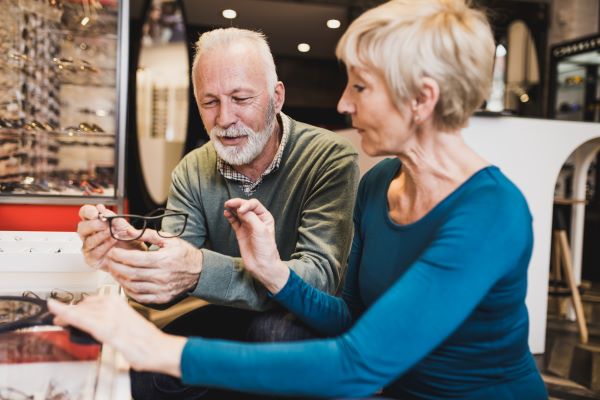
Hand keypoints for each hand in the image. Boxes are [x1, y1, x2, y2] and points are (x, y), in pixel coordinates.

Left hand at [48, 295, 185, 375]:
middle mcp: (113, 305)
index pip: (92, 300)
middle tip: (61, 316)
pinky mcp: (104, 328)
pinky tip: (56, 311)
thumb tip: (101, 324)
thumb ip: (114, 320)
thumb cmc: (147, 340)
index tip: (68, 305)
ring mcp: (108, 315)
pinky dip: (65, 313)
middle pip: (84, 305)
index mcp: (120, 302)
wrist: (159, 348)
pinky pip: (80, 318)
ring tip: (57, 318)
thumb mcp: (129, 324)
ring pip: (79, 311)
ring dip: (65, 314)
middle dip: (71, 311)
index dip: (78, 305)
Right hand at [77, 204, 143, 270]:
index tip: (96, 213)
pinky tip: (113, 240)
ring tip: (114, 232)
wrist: (137, 257)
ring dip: (102, 235)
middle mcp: (89, 235)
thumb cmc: (129, 242)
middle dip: (94, 224)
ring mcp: (90, 248)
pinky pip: (95, 252)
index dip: (88, 211)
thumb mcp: (126, 227)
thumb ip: (114, 219)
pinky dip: (105, 245)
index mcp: (95, 223)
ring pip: (88, 240)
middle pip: (82, 227)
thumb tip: (102, 209)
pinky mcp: (93, 260)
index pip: (85, 213)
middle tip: (106, 224)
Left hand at [105, 230, 202, 303]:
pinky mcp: (162, 298)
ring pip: (133, 286)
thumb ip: (148, 234)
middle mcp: (162, 276)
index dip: (119, 256)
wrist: (200, 272)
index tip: (112, 252)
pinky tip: (125, 283)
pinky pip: (140, 297)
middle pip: (130, 273)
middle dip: (116, 266)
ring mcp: (161, 289)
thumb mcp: (169, 239)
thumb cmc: (184, 254)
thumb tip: (128, 231)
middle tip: (110, 261)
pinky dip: (129, 291)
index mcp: (163, 260)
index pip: (134, 259)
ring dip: (120, 279)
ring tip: (115, 271)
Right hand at [224, 198, 288, 293]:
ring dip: (232, 208)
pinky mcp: (241, 232)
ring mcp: (248, 226)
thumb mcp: (260, 230)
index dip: (246, 204)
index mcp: (265, 217)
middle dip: (237, 203)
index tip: (240, 210)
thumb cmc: (266, 248)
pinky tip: (226, 213)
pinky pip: (234, 221)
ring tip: (227, 205)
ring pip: (238, 213)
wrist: (262, 265)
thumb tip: (240, 208)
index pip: (254, 204)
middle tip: (229, 203)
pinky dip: (230, 217)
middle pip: (245, 206)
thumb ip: (251, 217)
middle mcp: (256, 220)